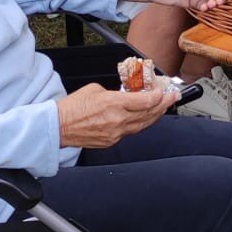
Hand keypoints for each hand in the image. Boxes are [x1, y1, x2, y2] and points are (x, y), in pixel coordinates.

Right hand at [57, 82, 177, 147]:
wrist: (59, 127)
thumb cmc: (72, 107)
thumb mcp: (95, 89)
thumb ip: (114, 92)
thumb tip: (124, 95)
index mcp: (114, 103)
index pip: (145, 101)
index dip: (158, 97)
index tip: (164, 92)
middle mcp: (118, 120)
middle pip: (148, 113)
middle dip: (163, 105)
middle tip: (172, 98)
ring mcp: (116, 133)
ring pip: (143, 125)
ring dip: (155, 116)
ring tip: (163, 108)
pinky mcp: (112, 141)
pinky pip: (131, 132)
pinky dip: (140, 124)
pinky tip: (145, 118)